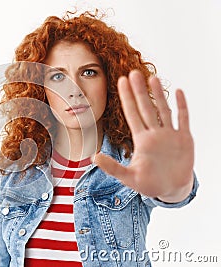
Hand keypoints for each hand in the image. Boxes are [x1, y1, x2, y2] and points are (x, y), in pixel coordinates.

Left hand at [95, 70, 193, 201]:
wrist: (172, 189)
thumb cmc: (149, 184)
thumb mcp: (128, 177)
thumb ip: (112, 167)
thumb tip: (93, 157)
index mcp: (141, 140)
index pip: (132, 114)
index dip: (127, 98)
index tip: (121, 82)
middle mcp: (154, 134)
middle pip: (145, 108)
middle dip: (139, 91)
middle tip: (132, 72)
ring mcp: (170, 135)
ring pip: (163, 110)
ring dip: (158, 95)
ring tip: (152, 77)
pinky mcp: (184, 139)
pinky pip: (183, 119)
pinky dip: (182, 106)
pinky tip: (178, 91)